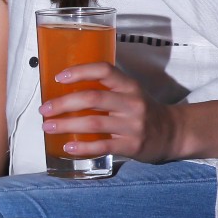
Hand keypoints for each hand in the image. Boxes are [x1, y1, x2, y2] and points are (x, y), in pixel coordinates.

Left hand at [41, 63, 182, 163]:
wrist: (172, 133)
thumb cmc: (143, 111)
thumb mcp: (130, 93)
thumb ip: (105, 89)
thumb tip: (64, 90)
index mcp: (129, 85)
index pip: (104, 70)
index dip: (80, 71)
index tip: (58, 78)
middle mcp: (131, 102)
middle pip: (93, 98)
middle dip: (64, 103)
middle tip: (45, 109)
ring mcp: (133, 125)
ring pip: (94, 123)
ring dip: (67, 125)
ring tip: (48, 127)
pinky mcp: (132, 145)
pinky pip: (103, 146)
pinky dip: (83, 147)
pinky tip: (68, 147)